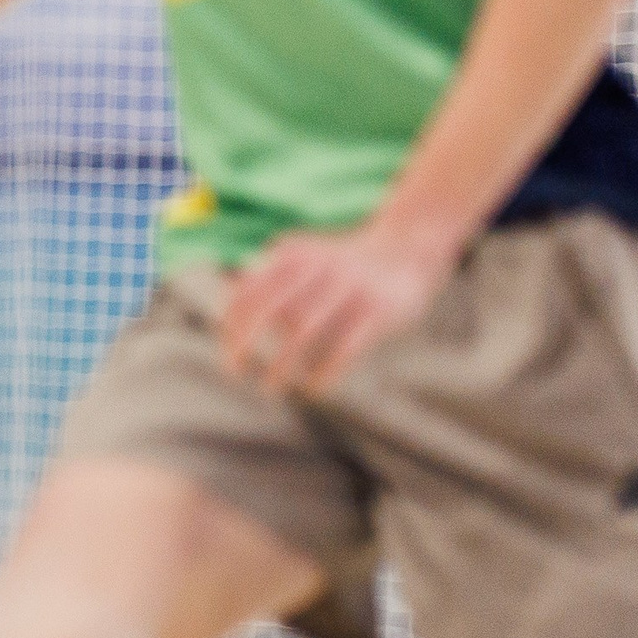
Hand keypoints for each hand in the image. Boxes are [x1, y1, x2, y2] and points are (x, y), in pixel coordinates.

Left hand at [220, 223, 458, 396]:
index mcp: (293, 254)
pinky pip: (344, 348)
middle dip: (244, 344)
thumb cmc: (343, 267)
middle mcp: (317, 267)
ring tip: (270, 388)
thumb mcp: (304, 260)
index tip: (228, 356)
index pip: (247, 292)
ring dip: (281, 366)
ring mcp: (348, 287)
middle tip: (234, 374)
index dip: (231, 327)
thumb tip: (232, 324)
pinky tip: (315, 389)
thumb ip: (269, 283)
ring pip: (302, 333)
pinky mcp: (377, 310)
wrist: (409, 247)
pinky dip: (325, 373)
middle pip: (266, 309)